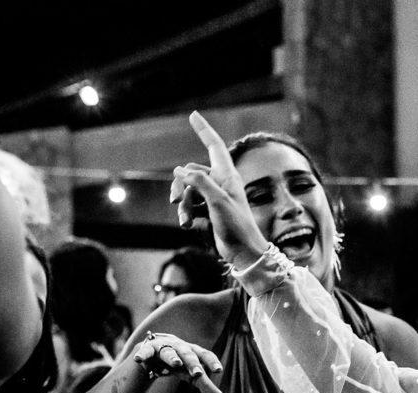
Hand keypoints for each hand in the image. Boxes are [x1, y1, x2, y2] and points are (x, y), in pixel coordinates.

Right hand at [131, 331, 227, 392]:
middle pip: (188, 355)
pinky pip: (145, 352)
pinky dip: (142, 355)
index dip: (211, 361)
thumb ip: (208, 387)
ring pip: (168, 352)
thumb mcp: (192, 375)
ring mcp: (163, 347)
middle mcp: (180, 347)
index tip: (219, 370)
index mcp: (193, 352)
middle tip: (198, 373)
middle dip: (193, 363)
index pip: (205, 355)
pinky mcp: (147, 350)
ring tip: (176, 363)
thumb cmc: (179, 364)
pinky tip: (138, 359)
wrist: (154, 352)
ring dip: (173, 357)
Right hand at [169, 112, 268, 266]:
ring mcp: (214, 198)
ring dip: (182, 205)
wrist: (244, 252)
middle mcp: (220, 183)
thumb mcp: (218, 202)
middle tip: (174, 202)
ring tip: (185, 221)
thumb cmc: (237, 226)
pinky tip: (189, 226)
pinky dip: (186, 215)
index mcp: (227, 176)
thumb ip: (200, 182)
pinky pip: (190, 206)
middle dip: (180, 188)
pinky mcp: (209, 212)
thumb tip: (180, 171)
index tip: (194, 115)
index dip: (204, 130)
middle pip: (190, 174)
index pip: (214, 146)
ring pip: (188, 192)